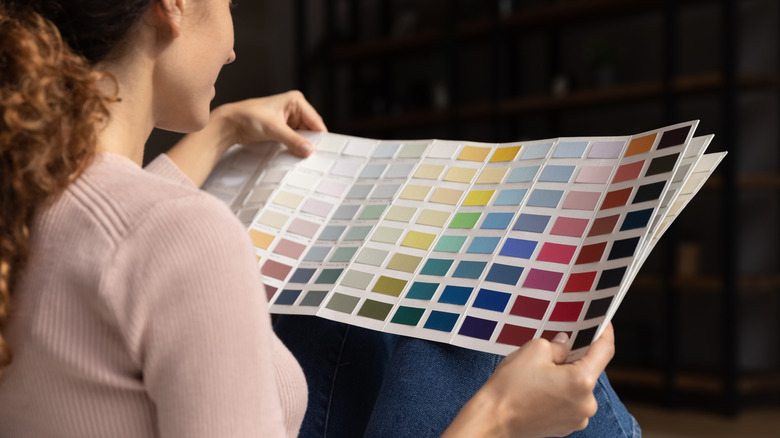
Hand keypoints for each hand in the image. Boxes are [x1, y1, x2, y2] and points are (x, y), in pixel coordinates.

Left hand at [165, 91, 325, 185]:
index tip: (325, 151)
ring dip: (303, 146)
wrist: (229, 124)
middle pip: (310, 129)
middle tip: (316, 157)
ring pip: (303, 135)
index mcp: (295, 101)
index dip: (320, 136)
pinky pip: (294, 138)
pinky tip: (297, 154)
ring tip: (306, 158)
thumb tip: (309, 151)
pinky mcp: (282, 128)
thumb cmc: (248, 118)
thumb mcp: (274, 129)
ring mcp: (288, 118)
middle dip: (311, 142)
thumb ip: (293, 140)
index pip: (315, 121)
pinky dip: (295, 146)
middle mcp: (294, 108)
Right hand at [443, 324, 614, 437]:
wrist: (491, 420)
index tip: (601, 323)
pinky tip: (539, 389)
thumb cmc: (509, 388)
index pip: (605, 350)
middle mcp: (586, 403)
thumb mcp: (534, 350)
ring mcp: (578, 418)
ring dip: (566, 376)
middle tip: (555, 348)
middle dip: (575, 357)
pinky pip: (570, 402)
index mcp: (582, 381)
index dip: (604, 333)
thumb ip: (557, 344)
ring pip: (578, 387)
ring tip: (540, 373)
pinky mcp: (566, 427)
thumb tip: (566, 343)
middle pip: (589, 370)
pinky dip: (560, 393)